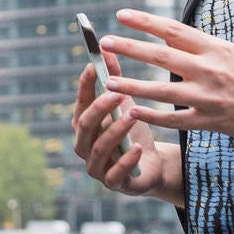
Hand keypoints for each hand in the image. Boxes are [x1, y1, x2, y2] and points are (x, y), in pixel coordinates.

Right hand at [72, 56, 170, 199]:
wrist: (152, 165)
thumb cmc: (133, 132)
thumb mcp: (126, 104)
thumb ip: (117, 79)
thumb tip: (108, 49)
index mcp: (84, 124)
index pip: (80, 102)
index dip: (85, 85)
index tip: (94, 65)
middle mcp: (84, 145)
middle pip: (84, 124)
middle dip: (100, 108)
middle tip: (117, 93)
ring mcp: (96, 166)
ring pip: (99, 148)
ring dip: (115, 131)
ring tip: (133, 117)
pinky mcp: (113, 184)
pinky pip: (116, 174)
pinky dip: (127, 161)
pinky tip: (138, 148)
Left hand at [101, 9, 233, 140]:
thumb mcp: (233, 52)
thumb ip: (200, 46)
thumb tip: (166, 36)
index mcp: (215, 47)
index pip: (172, 30)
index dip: (144, 22)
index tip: (120, 15)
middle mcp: (210, 69)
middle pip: (161, 56)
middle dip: (130, 49)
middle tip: (104, 43)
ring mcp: (210, 97)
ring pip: (162, 91)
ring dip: (132, 86)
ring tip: (108, 82)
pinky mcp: (213, 122)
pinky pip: (175, 120)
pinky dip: (152, 116)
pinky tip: (132, 112)